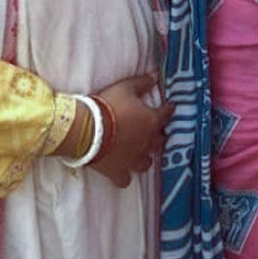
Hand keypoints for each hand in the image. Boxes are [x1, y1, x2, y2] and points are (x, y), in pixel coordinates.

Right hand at [91, 74, 172, 188]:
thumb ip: (142, 83)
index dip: (169, 109)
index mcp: (151, 121)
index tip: (170, 107)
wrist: (86, 129)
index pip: (167, 113)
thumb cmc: (108, 105)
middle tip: (154, 132)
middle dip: (159, 136)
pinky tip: (123, 174)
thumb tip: (154, 78)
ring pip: (146, 163)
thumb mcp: (125, 87)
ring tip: (141, 153)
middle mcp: (146, 142)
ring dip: (145, 157)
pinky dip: (125, 177)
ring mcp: (133, 159)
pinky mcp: (118, 171)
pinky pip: (125, 180)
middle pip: (160, 141)